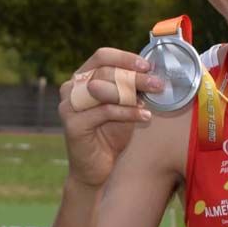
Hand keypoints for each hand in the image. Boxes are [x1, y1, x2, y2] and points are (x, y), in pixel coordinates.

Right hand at [59, 48, 162, 187]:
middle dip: (135, 77)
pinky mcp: (72, 123)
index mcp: (83, 77)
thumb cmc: (112, 135)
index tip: (148, 66)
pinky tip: (145, 117)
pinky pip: (105, 111)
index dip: (125, 58)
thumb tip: (155, 72)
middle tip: (158, 84)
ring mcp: (69, 105)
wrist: (98, 170)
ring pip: (103, 89)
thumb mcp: (125, 105)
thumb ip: (132, 88)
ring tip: (151, 100)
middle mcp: (71, 88)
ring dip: (132, 93)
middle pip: (105, 72)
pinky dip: (128, 112)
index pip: (102, 56)